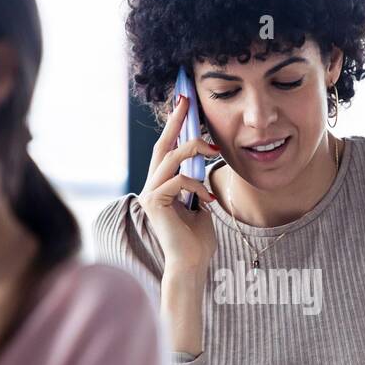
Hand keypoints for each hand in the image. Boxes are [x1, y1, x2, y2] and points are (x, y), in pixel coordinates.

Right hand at [140, 94, 220, 272]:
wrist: (191, 264)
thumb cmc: (197, 240)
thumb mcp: (201, 203)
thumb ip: (197, 183)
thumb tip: (201, 165)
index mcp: (162, 185)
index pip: (168, 150)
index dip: (176, 127)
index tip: (185, 105)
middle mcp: (152, 186)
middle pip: (162, 146)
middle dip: (176, 121)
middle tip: (187, 100)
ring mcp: (150, 194)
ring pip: (170, 159)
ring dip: (194, 150)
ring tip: (214, 151)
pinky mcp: (154, 202)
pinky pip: (177, 181)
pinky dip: (196, 185)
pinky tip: (207, 200)